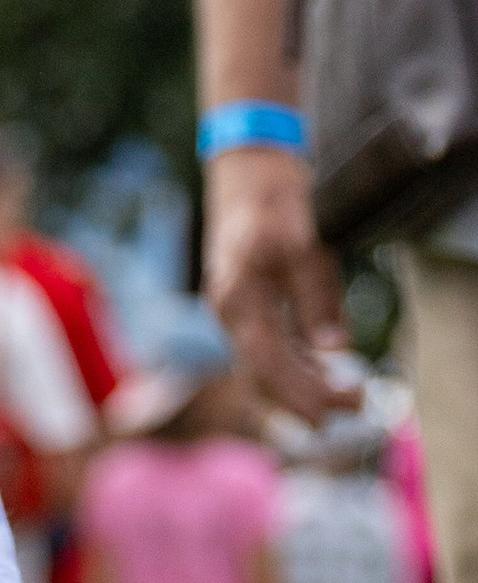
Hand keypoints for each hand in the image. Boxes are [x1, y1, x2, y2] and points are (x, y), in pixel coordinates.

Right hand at [202, 145, 355, 420]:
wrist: (246, 172)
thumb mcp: (305, 250)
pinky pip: (265, 347)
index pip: (270, 364)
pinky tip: (323, 367)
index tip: (344, 405)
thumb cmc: (273, 205)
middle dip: (306, 398)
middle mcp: (228, 313)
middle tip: (353, 409)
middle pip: (262, 374)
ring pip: (263, 365)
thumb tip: (335, 351)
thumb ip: (317, 302)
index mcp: (237, 301)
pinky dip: (295, 363)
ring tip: (343, 397)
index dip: (306, 392)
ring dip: (302, 385)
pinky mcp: (243, 304)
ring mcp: (232, 311)